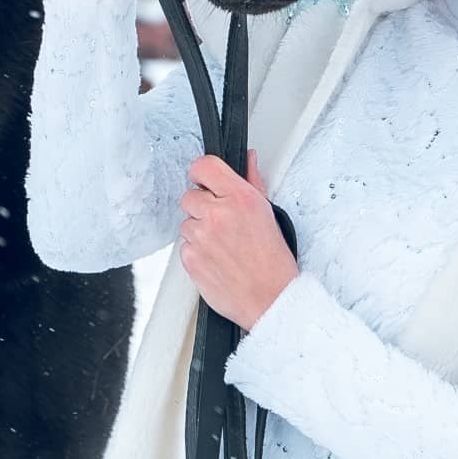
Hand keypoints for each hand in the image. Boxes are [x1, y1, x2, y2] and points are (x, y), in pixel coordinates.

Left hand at [178, 149, 298, 331]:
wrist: (270, 298)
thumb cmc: (273, 259)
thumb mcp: (268, 212)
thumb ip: (252, 181)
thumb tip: (247, 160)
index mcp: (240, 197)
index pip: (203, 166)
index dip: (202, 173)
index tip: (205, 181)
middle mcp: (218, 214)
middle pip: (189, 195)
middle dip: (202, 206)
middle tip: (221, 221)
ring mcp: (201, 237)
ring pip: (186, 222)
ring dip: (199, 230)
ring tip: (223, 244)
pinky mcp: (190, 259)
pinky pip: (184, 246)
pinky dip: (196, 251)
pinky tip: (216, 258)